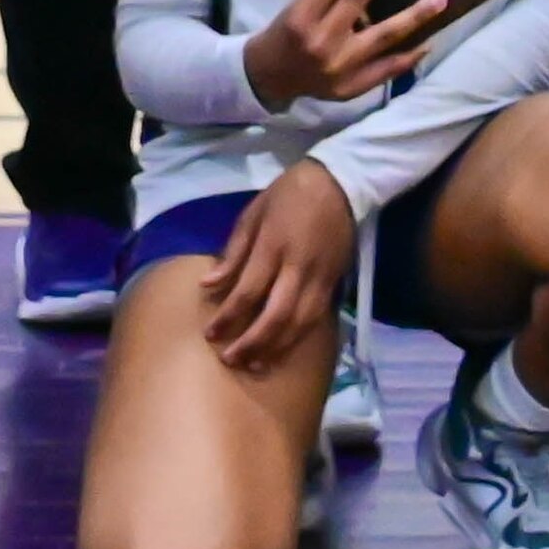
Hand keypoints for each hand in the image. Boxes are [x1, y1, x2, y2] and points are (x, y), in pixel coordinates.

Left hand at [199, 161, 360, 374]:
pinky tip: (282, 351)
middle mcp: (298, 267)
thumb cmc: (288, 194)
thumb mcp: (253, 213)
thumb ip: (233, 252)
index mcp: (273, 245)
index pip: (248, 291)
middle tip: (230, 360)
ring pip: (299, 324)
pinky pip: (315, 320)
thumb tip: (208, 285)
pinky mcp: (334, 283)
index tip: (210, 334)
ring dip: (276, 348)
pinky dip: (297, 339)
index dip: (228, 317)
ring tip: (254, 364)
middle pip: (276, 316)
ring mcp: (320, 278)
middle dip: (252, 342)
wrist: (340, 183)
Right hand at [239, 0, 454, 107]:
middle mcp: (322, 41)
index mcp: (301, 16)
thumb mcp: (295, 7)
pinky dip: (410, 55)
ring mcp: (340, 66)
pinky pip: (388, 69)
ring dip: (415, 15)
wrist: (270, 80)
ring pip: (385, 36)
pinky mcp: (353, 87)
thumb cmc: (284, 34)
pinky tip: (430, 40)